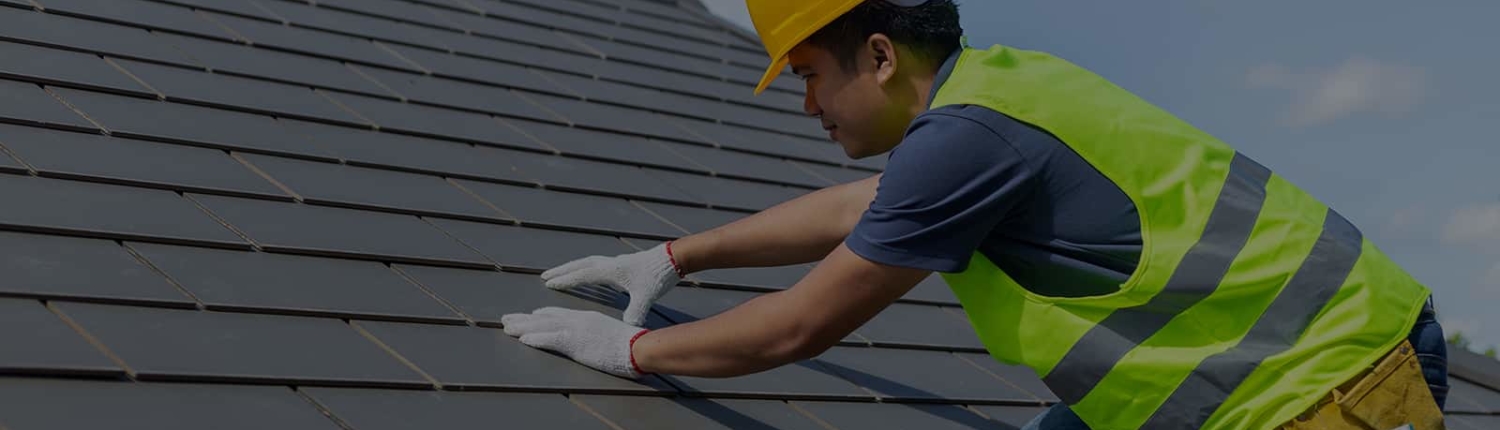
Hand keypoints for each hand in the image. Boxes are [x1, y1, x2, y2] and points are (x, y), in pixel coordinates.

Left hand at [501, 307, 648, 378]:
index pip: (559, 315)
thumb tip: (596, 341)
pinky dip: (535, 339)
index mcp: (587, 318)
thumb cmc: (631, 344)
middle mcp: (578, 320)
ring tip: (506, 327)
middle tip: (506, 319)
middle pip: (545, 318)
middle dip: (524, 319)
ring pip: (542, 327)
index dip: (541, 315)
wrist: (638, 346)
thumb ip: (599, 336)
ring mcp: (576, 330)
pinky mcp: (575, 342)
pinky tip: (522, 339)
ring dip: (522, 327)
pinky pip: (550, 339)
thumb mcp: (611, 336)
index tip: (529, 315)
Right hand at [541, 242, 682, 326]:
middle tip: (545, 276)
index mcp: (612, 271)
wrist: (672, 259)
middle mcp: (610, 264)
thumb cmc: (658, 277)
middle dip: (562, 271)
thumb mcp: (647, 297)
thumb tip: (628, 328)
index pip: (583, 275)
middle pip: (580, 265)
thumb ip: (636, 311)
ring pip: (588, 263)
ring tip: (560, 274)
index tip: (549, 283)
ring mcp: (616, 262)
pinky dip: (586, 269)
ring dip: (572, 268)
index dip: (565, 280)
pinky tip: (586, 276)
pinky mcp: (622, 263)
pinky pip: (597, 265)